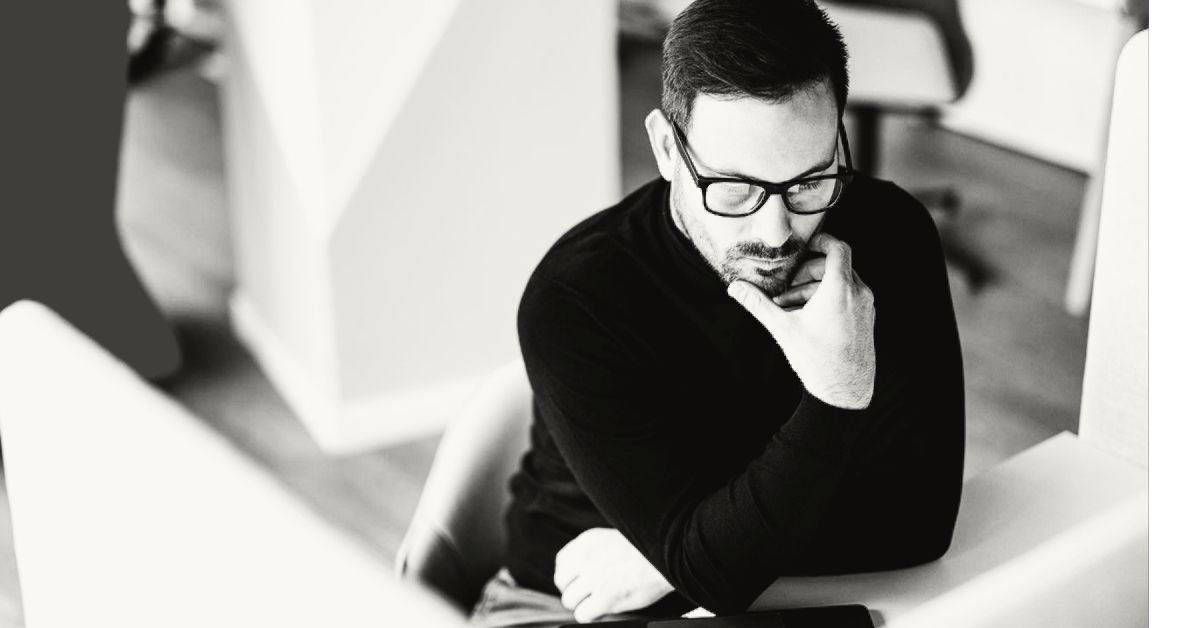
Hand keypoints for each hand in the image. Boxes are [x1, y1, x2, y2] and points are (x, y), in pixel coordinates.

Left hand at [554, 528, 672, 622]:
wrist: (671, 555)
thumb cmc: (648, 550)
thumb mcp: (614, 538)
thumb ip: (595, 551)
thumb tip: (582, 571)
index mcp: (587, 541)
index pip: (562, 562)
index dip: (570, 576)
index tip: (580, 581)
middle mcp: (586, 558)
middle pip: (562, 583)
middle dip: (574, 591)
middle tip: (589, 595)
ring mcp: (595, 578)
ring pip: (569, 601)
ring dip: (582, 604)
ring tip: (598, 602)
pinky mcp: (606, 598)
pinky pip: (582, 615)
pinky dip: (591, 615)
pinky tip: (603, 610)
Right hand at [727, 233, 875, 409]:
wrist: (845, 392)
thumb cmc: (817, 360)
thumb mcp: (783, 328)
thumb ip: (759, 304)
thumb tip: (735, 288)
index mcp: (840, 289)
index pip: (838, 248)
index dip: (823, 240)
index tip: (807, 245)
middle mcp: (859, 294)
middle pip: (834, 267)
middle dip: (808, 273)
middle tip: (787, 289)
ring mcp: (867, 307)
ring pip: (841, 284)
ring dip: (816, 289)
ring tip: (793, 308)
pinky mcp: (867, 320)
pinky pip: (849, 299)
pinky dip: (830, 300)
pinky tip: (810, 319)